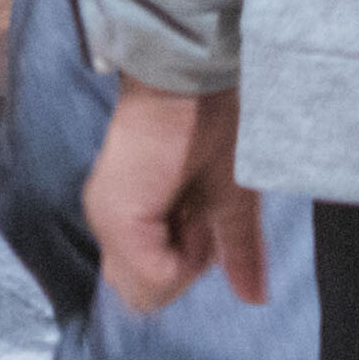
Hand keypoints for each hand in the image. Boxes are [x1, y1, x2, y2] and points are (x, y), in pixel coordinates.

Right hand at [86, 79, 261, 313]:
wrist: (180, 60)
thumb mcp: (231, 185)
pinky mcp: (111, 193)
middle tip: (199, 217)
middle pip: (135, 288)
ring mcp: (102, 207)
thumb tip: (256, 299)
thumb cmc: (209, 117)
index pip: (154, 288)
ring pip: (133, 267)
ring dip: (168, 249)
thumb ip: (237, 246)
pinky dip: (159, 233)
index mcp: (122, 222)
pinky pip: (131, 241)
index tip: (206, 220)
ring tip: (190, 204)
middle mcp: (101, 221)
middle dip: (176, 266)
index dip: (191, 264)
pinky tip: (178, 197)